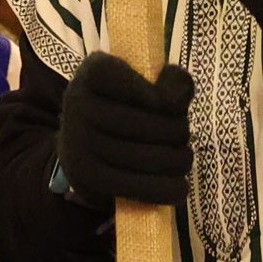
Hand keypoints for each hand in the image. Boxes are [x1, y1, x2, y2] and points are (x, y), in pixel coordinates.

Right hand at [57, 52, 194, 206]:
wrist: (81, 142)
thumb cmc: (123, 105)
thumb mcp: (141, 80)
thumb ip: (170, 81)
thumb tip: (179, 96)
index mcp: (93, 72)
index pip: (132, 82)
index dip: (159, 96)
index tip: (172, 106)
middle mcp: (78, 104)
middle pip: (144, 124)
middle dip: (176, 132)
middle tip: (184, 136)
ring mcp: (79, 143)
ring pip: (143, 157)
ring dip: (176, 161)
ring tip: (183, 158)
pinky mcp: (87, 178)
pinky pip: (134, 187)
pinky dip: (164, 189)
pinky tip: (178, 186)